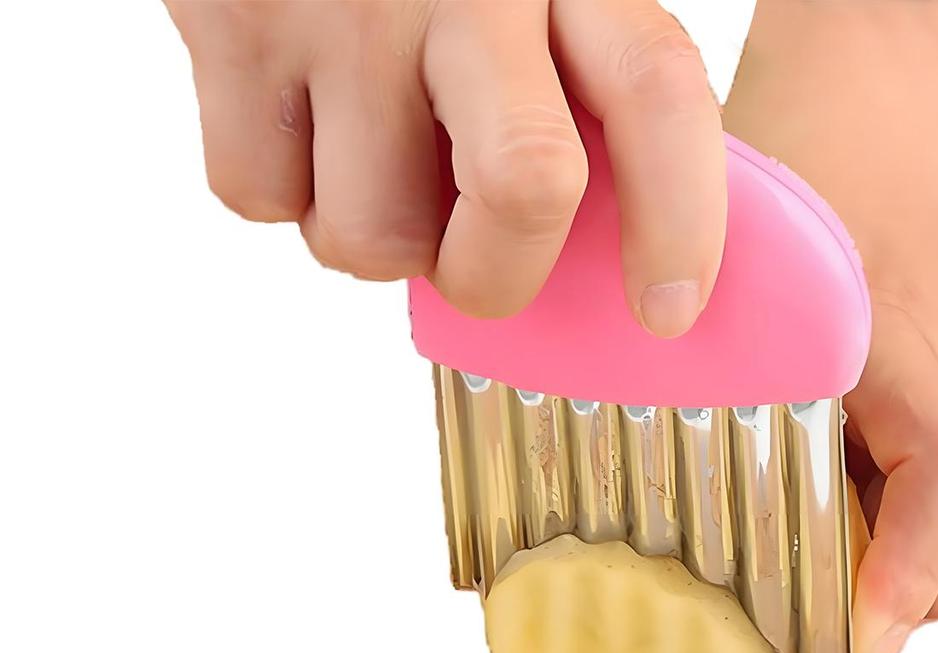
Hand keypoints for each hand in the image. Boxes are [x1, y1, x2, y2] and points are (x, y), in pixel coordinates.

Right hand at [164, 0, 725, 337]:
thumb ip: (578, 72)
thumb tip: (595, 234)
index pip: (654, 95)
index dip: (678, 220)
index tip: (669, 307)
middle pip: (522, 192)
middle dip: (497, 275)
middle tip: (475, 260)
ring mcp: (336, 6)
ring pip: (371, 237)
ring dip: (376, 234)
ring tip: (368, 154)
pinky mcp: (227, 26)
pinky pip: (261, 200)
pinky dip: (283, 194)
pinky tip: (298, 123)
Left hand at [725, 0, 937, 652]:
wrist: (878, 97)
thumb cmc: (827, 174)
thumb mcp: (778, 304)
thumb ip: (768, 418)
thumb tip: (713, 529)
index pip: (925, 563)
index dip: (866, 629)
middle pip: (934, 566)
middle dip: (855, 607)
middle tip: (760, 626)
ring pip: (935, 526)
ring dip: (860, 554)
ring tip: (768, 552)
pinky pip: (933, 475)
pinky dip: (873, 500)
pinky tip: (806, 478)